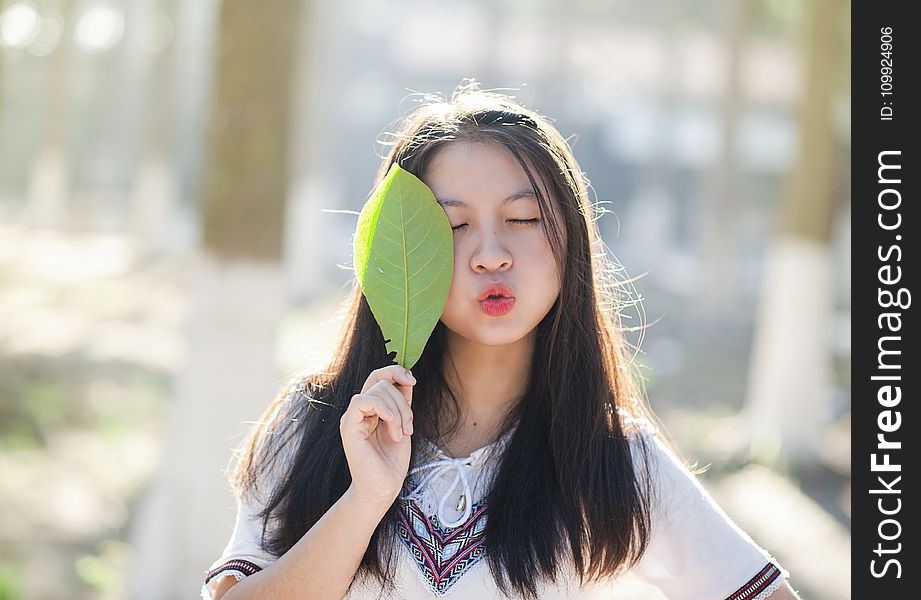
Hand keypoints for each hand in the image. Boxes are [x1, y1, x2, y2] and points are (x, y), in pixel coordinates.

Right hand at [340, 365, 415, 508]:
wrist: (382, 489)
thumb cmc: (391, 463)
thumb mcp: (403, 424)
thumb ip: (402, 402)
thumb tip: (407, 379)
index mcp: (371, 410)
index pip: (379, 378)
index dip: (395, 372)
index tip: (412, 380)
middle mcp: (360, 411)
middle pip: (379, 380)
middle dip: (402, 400)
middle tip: (409, 427)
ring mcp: (352, 417)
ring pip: (376, 390)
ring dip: (397, 411)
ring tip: (400, 434)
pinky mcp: (349, 426)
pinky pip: (362, 400)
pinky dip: (383, 408)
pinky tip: (391, 425)